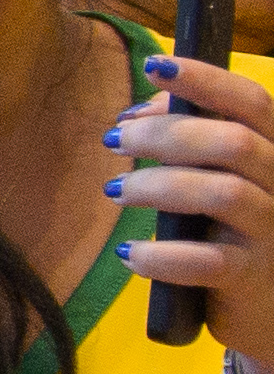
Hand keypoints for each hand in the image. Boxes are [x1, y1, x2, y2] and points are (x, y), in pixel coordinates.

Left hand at [119, 50, 273, 364]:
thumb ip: (189, 142)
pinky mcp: (251, 278)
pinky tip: (131, 253)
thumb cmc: (232, 230)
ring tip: (116, 191)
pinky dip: (161, 255)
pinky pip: (207, 262)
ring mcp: (272, 233)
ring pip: (223, 194)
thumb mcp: (219, 178)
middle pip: (234, 142)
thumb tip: (135, 115)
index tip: (154, 65)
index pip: (253, 102)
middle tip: (115, 139)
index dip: (206, 80)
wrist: (269, 307)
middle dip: (167, 132)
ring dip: (157, 185)